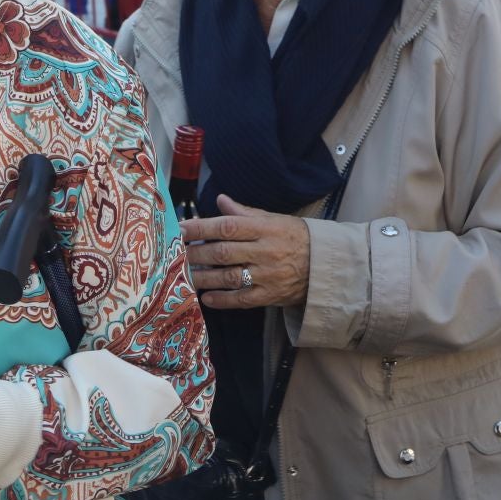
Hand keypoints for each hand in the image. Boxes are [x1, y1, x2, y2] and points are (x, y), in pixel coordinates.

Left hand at [180, 194, 310, 309]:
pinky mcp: (270, 295)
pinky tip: (206, 298)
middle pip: (223, 252)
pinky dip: (222, 300)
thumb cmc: (295, 238)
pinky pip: (241, 299)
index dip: (201, 227)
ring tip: (184, 275)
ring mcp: (267, 275)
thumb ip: (244, 213)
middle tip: (175, 254)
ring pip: (229, 277)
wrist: (325, 266)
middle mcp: (265, 251)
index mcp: (265, 228)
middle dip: (196, 253)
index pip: (227, 226)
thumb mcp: (274, 219)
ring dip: (203, 277)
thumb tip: (220, 200)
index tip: (180, 229)